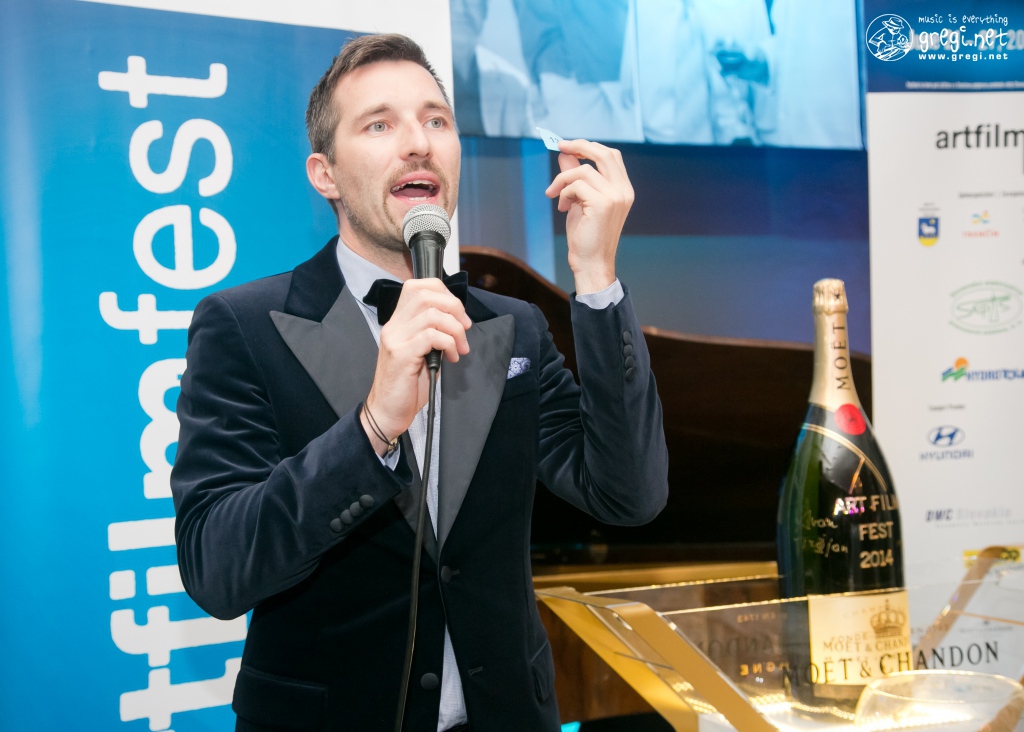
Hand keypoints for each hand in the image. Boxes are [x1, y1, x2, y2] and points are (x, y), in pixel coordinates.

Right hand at [362, 279, 471, 454]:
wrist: (387, 412)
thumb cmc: (407, 386)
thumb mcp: (423, 353)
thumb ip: (435, 333)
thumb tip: (458, 322)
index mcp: (398, 322)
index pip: (417, 287)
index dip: (443, 292)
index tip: (458, 314)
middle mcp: (394, 326)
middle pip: (426, 294)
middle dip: (454, 307)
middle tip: (465, 329)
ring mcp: (396, 339)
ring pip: (432, 314)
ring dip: (455, 330)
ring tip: (460, 348)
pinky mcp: (402, 355)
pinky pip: (431, 336)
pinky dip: (449, 343)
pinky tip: (452, 357)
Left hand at [544, 139, 632, 294]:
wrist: (590, 263)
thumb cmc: (586, 236)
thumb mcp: (580, 201)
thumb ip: (576, 176)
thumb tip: (565, 154)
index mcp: (623, 189)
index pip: (610, 156)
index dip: (589, 146)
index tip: (569, 146)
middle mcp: (623, 191)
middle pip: (603, 153)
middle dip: (579, 146)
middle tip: (560, 146)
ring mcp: (615, 196)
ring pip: (583, 170)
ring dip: (563, 180)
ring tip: (556, 196)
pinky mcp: (603, 204)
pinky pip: (576, 185)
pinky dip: (564, 193)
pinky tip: (563, 207)